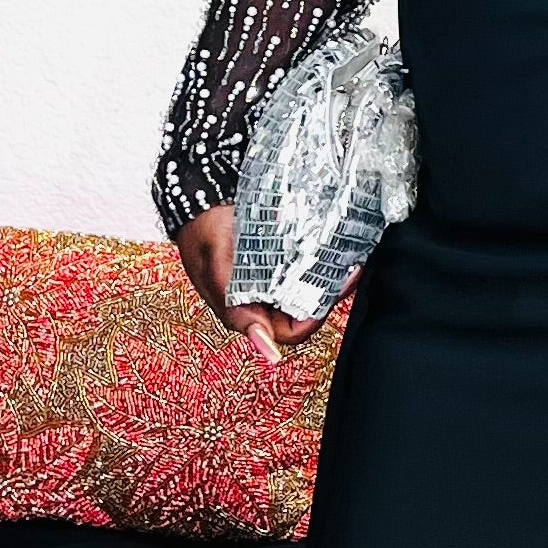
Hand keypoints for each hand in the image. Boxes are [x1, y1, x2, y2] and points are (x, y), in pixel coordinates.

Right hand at [175, 202, 332, 371]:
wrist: (197, 198)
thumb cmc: (201, 232)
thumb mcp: (217, 268)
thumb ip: (238, 309)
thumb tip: (268, 349)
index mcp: (245, 312)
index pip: (290, 331)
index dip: (315, 318)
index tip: (334, 292)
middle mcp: (260, 301)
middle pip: (304, 311)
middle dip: (328, 294)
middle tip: (350, 271)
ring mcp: (269, 282)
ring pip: (306, 290)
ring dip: (327, 278)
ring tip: (347, 258)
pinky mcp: (275, 263)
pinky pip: (302, 270)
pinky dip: (318, 262)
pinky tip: (332, 248)